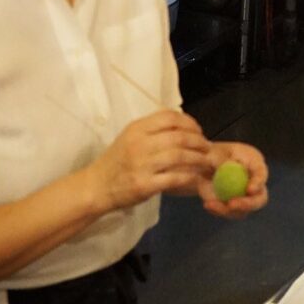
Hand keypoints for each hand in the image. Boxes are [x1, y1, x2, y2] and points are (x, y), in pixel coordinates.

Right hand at [85, 110, 211, 213]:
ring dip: (198, 158)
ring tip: (206, 161)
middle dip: (199, 141)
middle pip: (179, 136)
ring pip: (180, 156)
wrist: (96, 186)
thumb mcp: (130, 137)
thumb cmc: (117, 161)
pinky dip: (190, 176)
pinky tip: (196, 176)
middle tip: (207, 147)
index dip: (190, 123)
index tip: (198, 131)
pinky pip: (175, 177)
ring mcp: (142, 165)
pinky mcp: (145, 185)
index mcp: (137, 128)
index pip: (170, 117)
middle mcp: (139, 144)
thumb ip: (153, 130)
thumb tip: (184, 127)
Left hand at [197, 141, 268, 218]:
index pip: (261, 173)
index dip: (258, 182)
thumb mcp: (214, 153)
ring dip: (228, 210)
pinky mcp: (236, 206)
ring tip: (210, 204)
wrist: (204, 167)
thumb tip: (225, 167)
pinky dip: (219, 211)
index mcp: (254, 163)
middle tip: (231, 205)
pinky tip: (209, 205)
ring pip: (244, 210)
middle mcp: (255, 182)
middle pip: (260, 198)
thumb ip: (220, 160)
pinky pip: (231, 213)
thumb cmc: (212, 154)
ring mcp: (247, 197)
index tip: (249, 190)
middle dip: (248, 204)